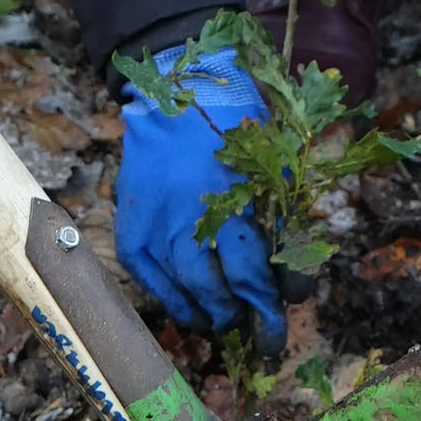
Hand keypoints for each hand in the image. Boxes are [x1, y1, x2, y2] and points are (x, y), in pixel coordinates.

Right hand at [111, 46, 287, 343]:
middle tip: (258, 332)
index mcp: (235, 193)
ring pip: (183, 284)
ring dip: (208, 313)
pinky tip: (189, 312)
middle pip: (218, 285)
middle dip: (242, 315)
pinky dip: (168, 298)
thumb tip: (289, 280)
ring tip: (223, 325)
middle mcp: (192, 210)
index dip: (271, 303)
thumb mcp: (271, 166)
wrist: (178, 88)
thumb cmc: (237, 125)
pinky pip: (145, 273)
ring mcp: (156, 217)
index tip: (281, 322)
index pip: (254, 270)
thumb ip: (279, 221)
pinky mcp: (131, 218)